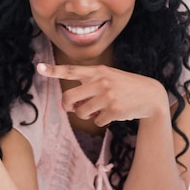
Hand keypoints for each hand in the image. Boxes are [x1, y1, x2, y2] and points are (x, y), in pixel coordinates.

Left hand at [37, 62, 168, 126]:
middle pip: (69, 97)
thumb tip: (65, 105)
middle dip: (67, 106)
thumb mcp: (107, 78)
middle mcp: (101, 82)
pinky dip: (99, 120)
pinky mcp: (114, 110)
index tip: (39, 68)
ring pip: (81, 112)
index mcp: (97, 71)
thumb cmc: (124, 87)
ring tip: (97, 110)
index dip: (53, 70)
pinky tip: (110, 114)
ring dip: (85, 115)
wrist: (150, 95)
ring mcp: (107, 96)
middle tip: (72, 108)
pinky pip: (96, 121)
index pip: (71, 70)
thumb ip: (87, 87)